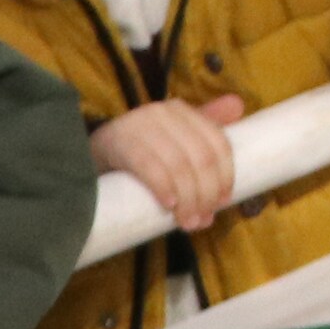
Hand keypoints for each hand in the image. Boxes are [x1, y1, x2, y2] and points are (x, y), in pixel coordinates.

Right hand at [93, 95, 249, 228]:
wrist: (91, 155)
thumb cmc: (141, 151)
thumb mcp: (173, 138)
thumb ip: (204, 127)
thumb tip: (239, 105)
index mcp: (183, 111)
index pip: (217, 143)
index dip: (225, 175)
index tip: (223, 203)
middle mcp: (164, 112)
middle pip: (200, 157)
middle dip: (206, 194)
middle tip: (202, 221)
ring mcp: (141, 124)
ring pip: (179, 165)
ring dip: (187, 200)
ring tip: (187, 223)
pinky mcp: (119, 141)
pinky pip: (149, 167)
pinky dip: (163, 188)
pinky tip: (168, 205)